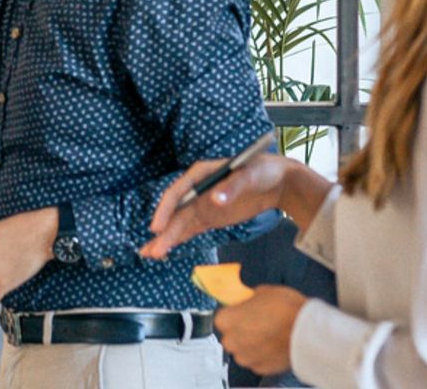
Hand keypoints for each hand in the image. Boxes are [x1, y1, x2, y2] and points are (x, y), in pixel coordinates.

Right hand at [142, 153, 307, 259]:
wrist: (276, 182)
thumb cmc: (262, 171)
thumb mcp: (251, 175)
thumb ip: (233, 187)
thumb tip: (215, 199)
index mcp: (200, 174)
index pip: (178, 192)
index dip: (165, 209)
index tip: (158, 227)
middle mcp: (196, 190)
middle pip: (176, 212)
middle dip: (164, 231)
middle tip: (152, 250)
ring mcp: (202, 205)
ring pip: (180, 223)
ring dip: (166, 238)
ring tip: (149, 254)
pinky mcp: (209, 218)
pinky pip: (190, 230)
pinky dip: (178, 239)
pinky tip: (164, 250)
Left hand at [214, 285, 305, 375]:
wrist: (307, 331)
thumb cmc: (286, 310)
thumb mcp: (264, 291)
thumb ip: (250, 298)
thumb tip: (250, 298)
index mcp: (226, 320)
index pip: (223, 316)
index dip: (236, 313)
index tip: (245, 311)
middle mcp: (231, 341)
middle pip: (232, 335)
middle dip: (243, 330)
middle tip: (260, 322)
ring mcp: (246, 357)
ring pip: (244, 349)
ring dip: (253, 343)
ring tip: (271, 334)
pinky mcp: (261, 368)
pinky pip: (258, 360)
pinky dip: (264, 354)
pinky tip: (276, 344)